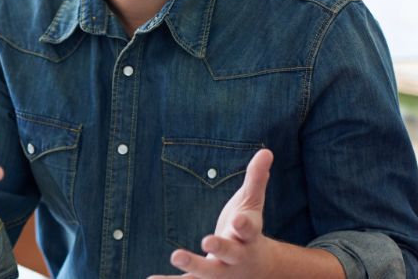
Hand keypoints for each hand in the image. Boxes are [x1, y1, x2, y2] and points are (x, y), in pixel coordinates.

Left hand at [150, 149, 283, 278]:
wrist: (256, 271)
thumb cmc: (248, 231)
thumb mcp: (252, 205)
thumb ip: (256, 179)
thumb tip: (266, 151)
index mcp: (249, 236)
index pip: (250, 229)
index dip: (244, 226)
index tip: (238, 220)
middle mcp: (237, 256)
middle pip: (230, 253)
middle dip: (220, 247)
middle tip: (207, 241)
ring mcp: (222, 271)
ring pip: (208, 271)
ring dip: (192, 264)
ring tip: (176, 255)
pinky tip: (151, 278)